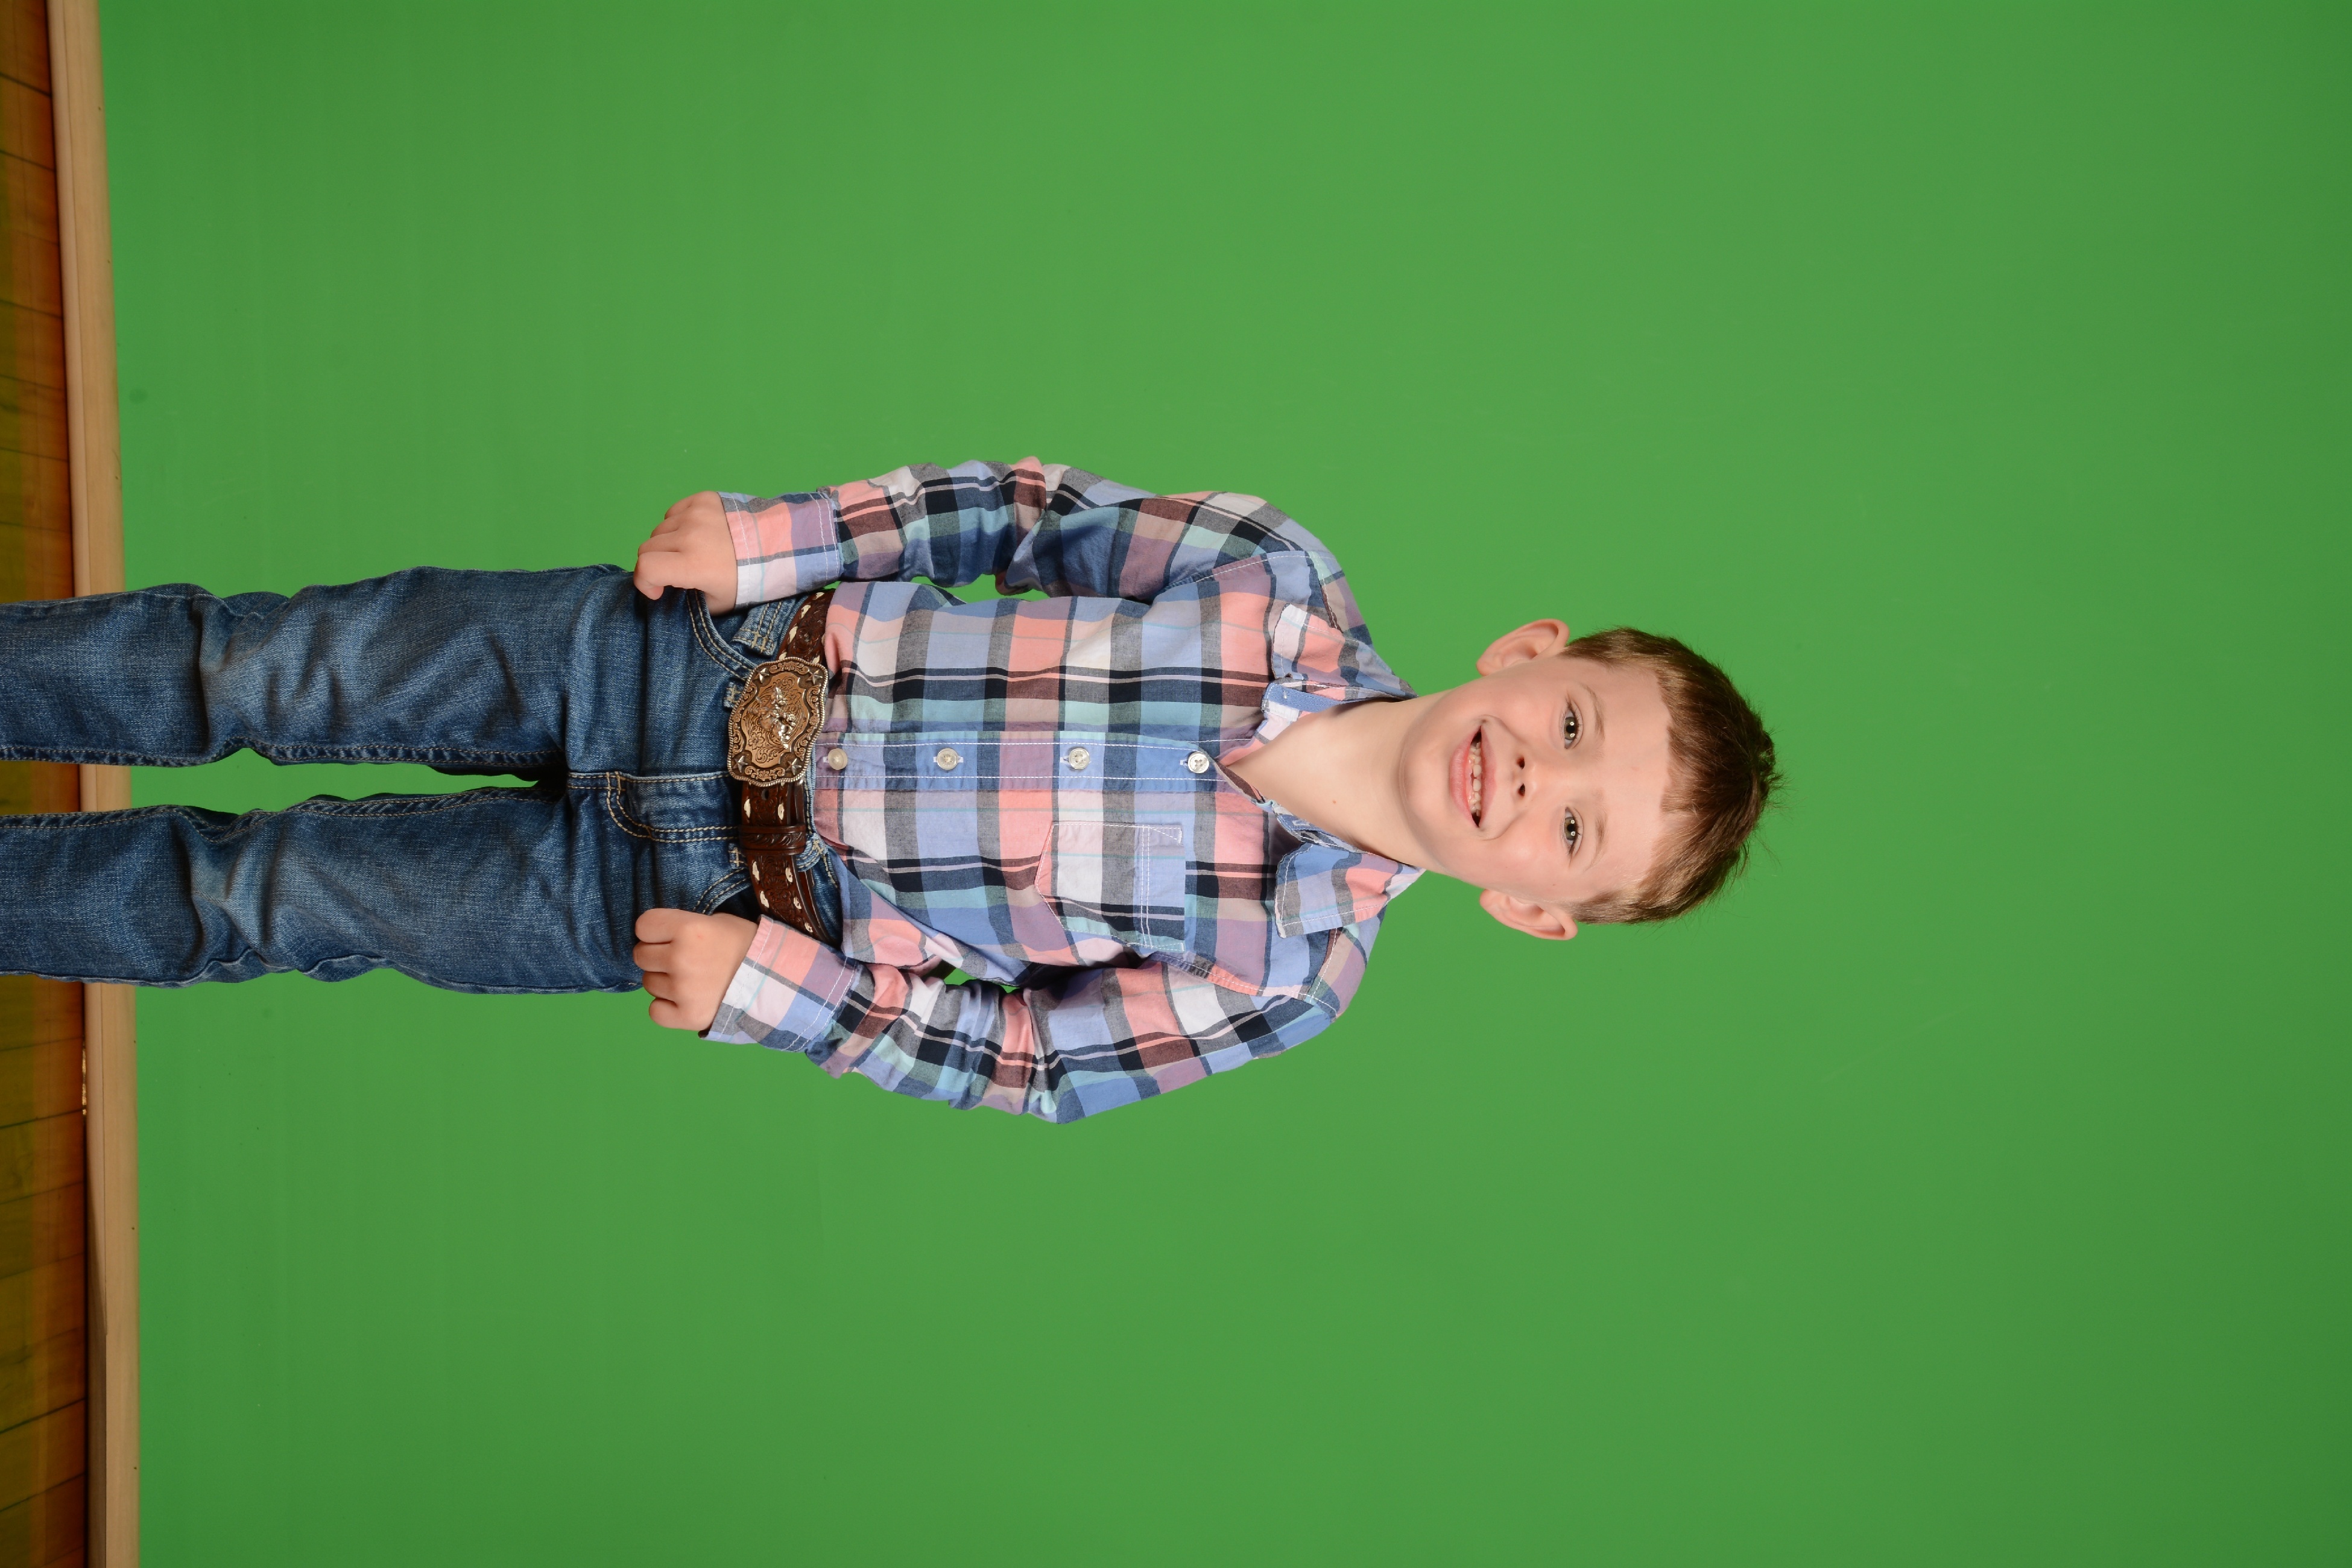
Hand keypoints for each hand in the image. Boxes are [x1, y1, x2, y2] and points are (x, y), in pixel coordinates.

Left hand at [632, 908, 758, 1030]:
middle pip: (641, 955)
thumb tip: (657, 940)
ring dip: (664, 981)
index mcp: (689, 929)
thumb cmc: (744, 945)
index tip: (669, 936)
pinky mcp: (688, 1016)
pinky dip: (666, 1008)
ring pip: (648, 983)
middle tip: (682, 959)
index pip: (644, 926)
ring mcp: (683, 990)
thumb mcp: (716, 922)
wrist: (773, 979)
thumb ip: (683, 927)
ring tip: (691, 980)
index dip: (655, 931)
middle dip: (657, 956)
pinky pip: (655, 1012)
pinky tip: (685, 1001)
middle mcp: (681, 958)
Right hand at [633, 491, 737, 611]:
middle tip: (675, 572)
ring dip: (667, 543)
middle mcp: (691, 535)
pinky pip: (674, 511)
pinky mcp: (703, 499)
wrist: (777, 547)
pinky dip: (677, 524)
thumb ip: (684, 597)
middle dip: (656, 564)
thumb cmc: (746, 580)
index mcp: (694, 564)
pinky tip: (696, 534)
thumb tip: (664, 588)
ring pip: (659, 529)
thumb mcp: (715, 602)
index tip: (658, 591)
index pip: (645, 567)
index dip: (644, 582)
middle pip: (648, 547)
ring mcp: (696, 513)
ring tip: (689, 551)